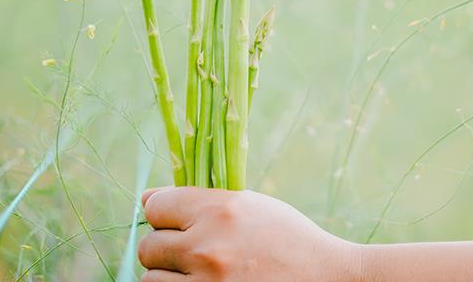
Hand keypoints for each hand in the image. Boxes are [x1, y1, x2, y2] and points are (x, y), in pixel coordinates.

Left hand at [139, 187, 361, 280]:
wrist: (326, 278)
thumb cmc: (286, 238)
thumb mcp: (250, 205)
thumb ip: (199, 200)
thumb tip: (146, 198)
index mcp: (220, 209)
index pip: (154, 208)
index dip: (163, 215)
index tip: (177, 223)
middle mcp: (208, 245)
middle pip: (149, 246)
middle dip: (165, 248)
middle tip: (191, 252)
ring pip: (152, 278)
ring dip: (170, 276)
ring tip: (201, 272)